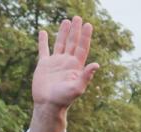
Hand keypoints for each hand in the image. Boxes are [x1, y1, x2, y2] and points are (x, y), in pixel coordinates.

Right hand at [30, 17, 100, 131]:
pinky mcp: (44, 64)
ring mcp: (56, 62)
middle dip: (76, 30)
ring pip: (60, 43)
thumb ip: (86, 76)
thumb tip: (97, 64)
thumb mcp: (78, 88)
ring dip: (63, 32)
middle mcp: (67, 62)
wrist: (49, 104)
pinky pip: (43, 49)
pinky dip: (43, 41)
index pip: (82, 47)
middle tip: (78, 17)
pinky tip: (44, 32)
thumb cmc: (64, 99)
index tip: (89, 25)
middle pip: (73, 42)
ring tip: (66, 21)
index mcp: (76, 66)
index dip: (86, 36)